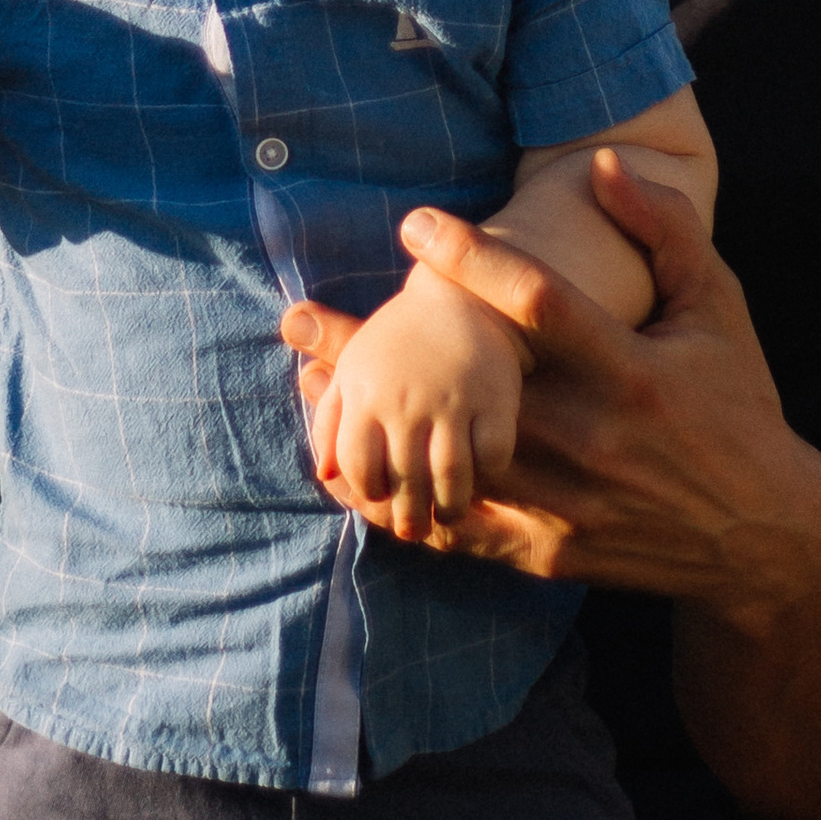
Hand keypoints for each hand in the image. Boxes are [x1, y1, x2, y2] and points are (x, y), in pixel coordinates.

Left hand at [285, 151, 820, 612]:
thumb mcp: (720, 308)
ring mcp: (566, 502)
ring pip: (446, 459)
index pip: (541, 303)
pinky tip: (348, 473)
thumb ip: (666, 233)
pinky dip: (399, 505)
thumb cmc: (739, 404)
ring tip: (306, 387)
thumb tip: (606, 165)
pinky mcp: (549, 550)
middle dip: (376, 348)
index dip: (473, 259)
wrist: (765, 537)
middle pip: (465, 386)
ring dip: (370, 424)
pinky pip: (459, 529)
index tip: (412, 223)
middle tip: (300, 314)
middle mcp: (594, 438)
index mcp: (632, 370)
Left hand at [307, 263, 525, 540]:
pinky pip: (493, 456)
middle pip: (405, 481)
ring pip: (450, 479)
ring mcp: (453, 400)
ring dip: (450, 506)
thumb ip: (331, 424)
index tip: (382, 496)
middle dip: (409, 515)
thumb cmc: (399, 340)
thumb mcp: (354, 370)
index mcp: (366, 393)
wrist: (459, 292)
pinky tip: (486, 478)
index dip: (368, 491)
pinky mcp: (497, 398)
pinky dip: (490, 474)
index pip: (359, 467)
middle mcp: (406, 400)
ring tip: (450, 513)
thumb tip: (323, 475)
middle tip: (417, 527)